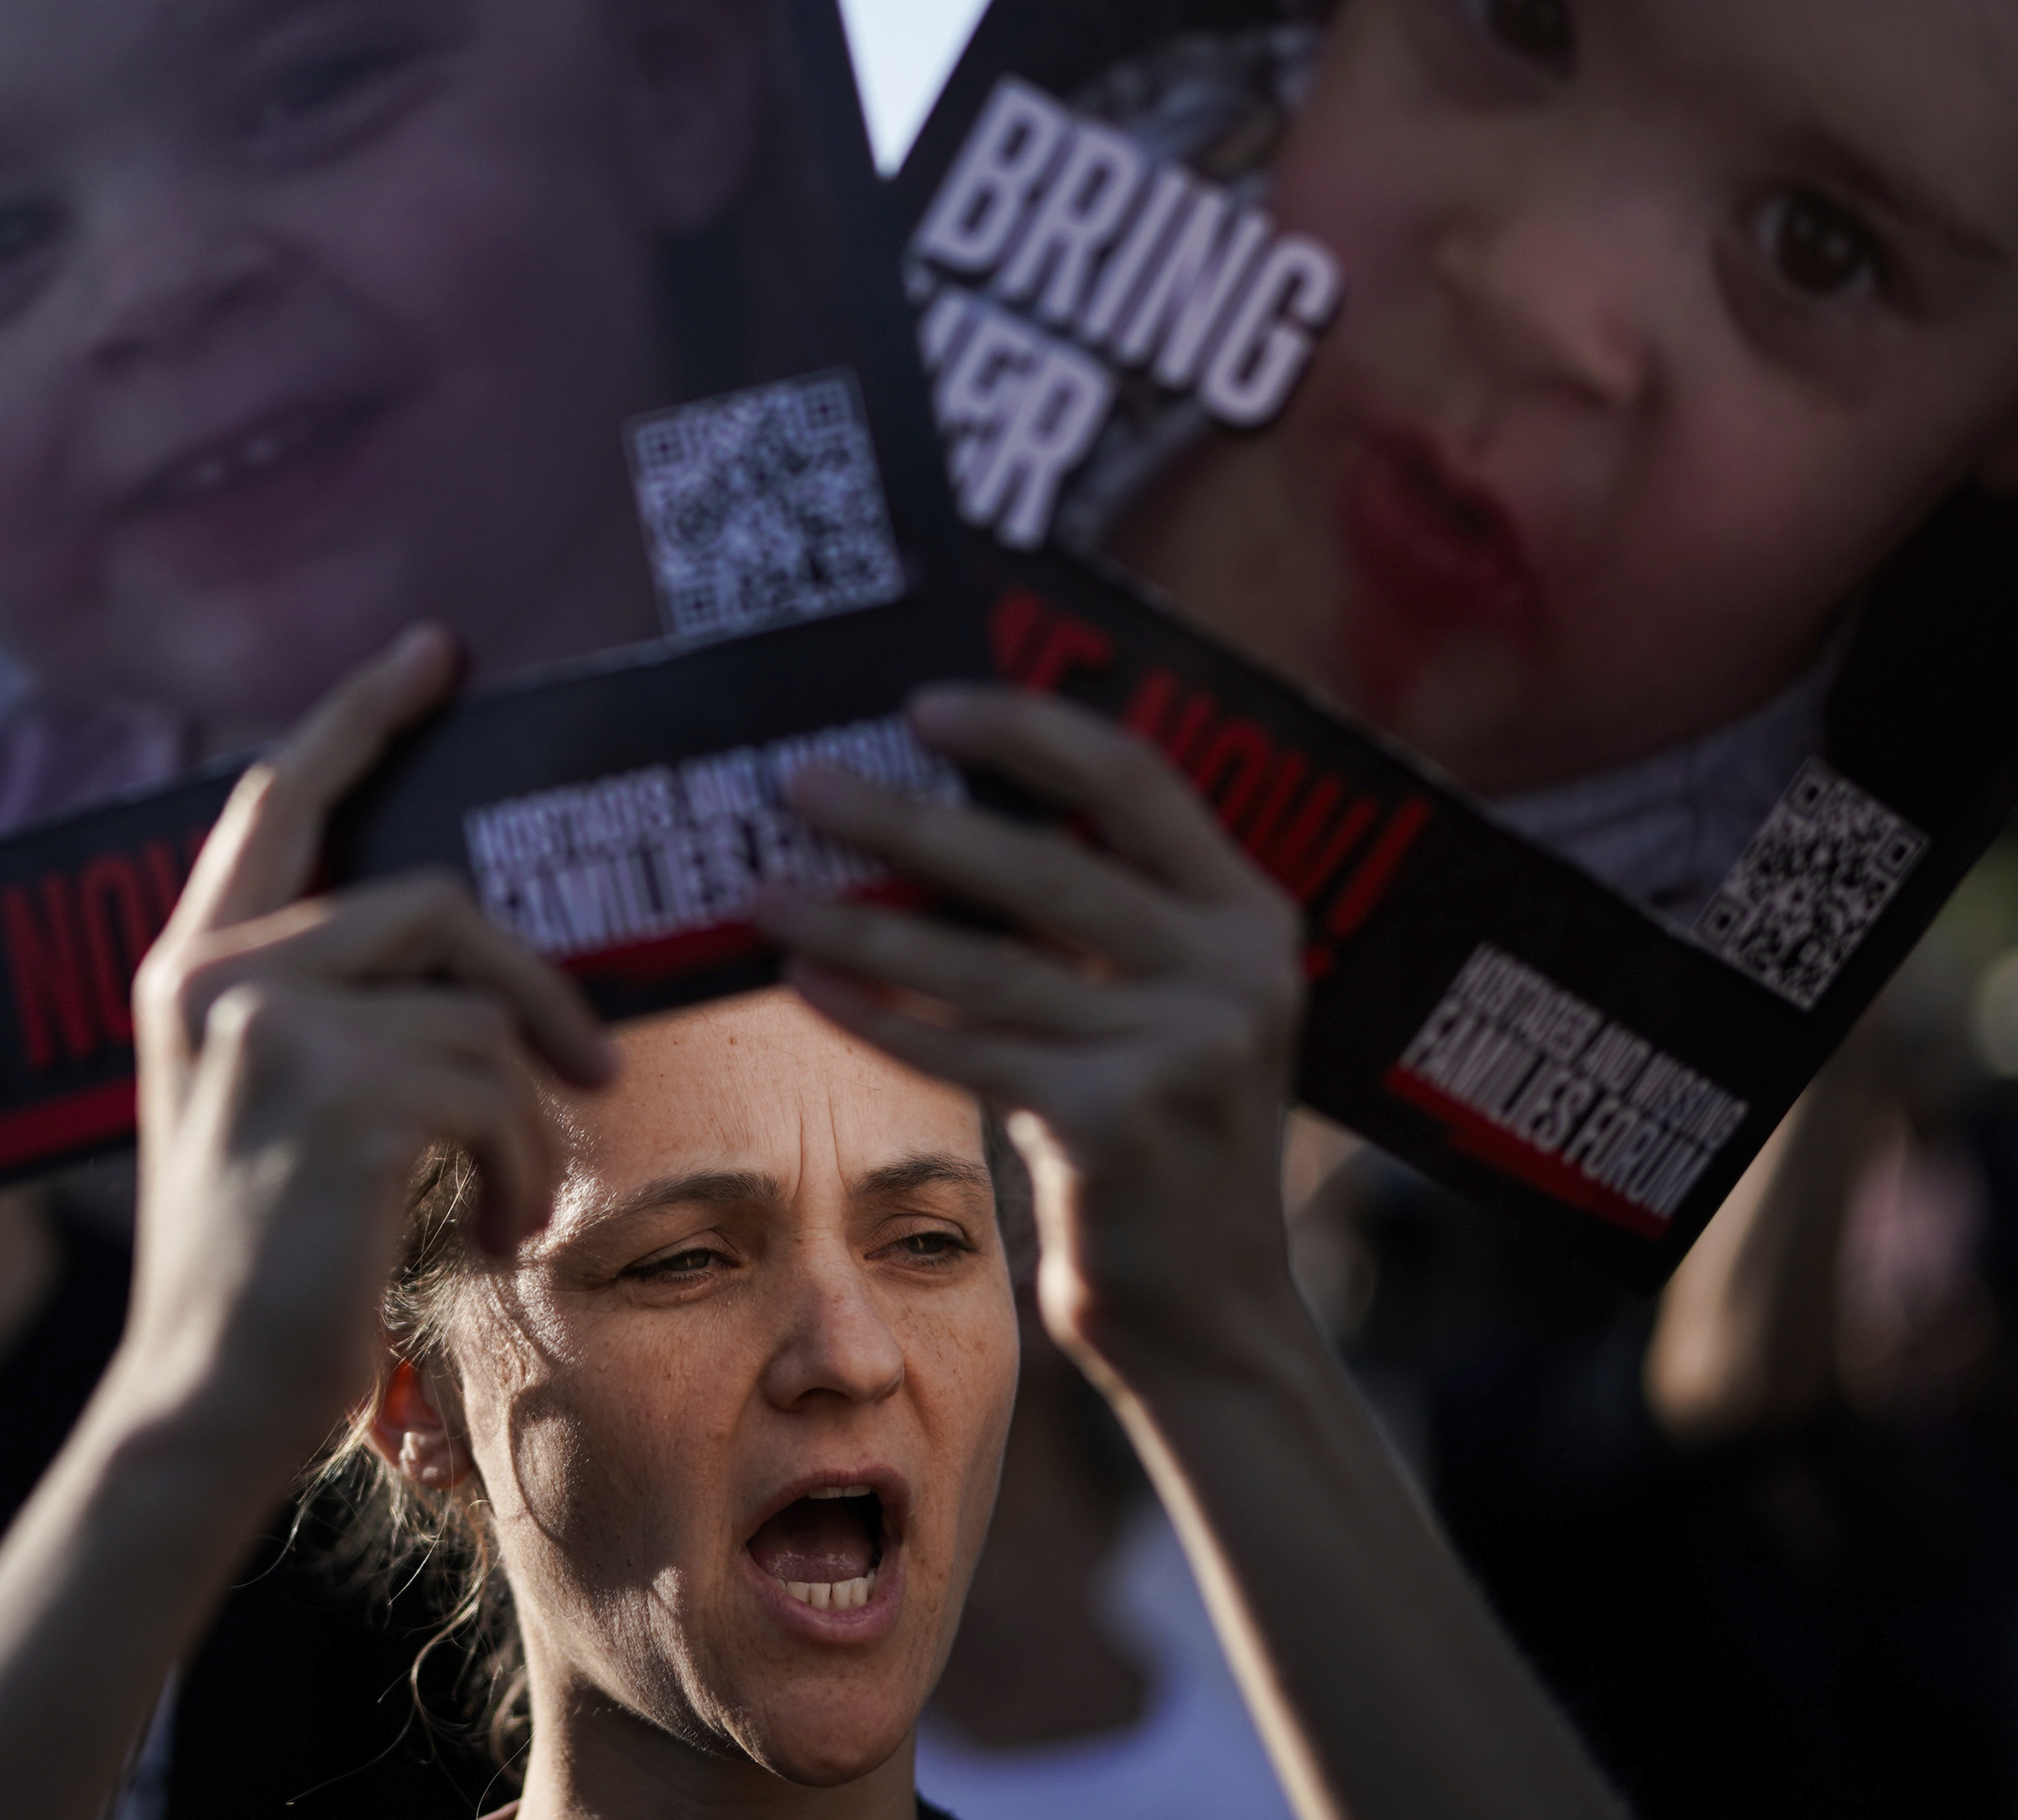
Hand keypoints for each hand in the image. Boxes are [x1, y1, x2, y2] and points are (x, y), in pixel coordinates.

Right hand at [108, 626, 616, 1478]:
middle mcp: (220, 978)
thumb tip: (473, 965)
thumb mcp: (266, 1108)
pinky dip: (521, 1167)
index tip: (433, 650)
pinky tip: (490, 1235)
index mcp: (191, 968)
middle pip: (432, 900)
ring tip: (505, 1203)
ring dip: (525, 1123)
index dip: (358, 714)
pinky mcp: (344, 1095)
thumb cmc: (261, 1268)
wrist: (206, 1399)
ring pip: (480, 1018)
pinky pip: (495, 1090)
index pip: (280, 799)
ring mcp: (274, 1028)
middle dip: (532, 986)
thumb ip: (328, 1010)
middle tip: (593, 1068)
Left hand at [753, 686, 1308, 1397]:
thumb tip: (940, 813)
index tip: (922, 706)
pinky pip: (966, 1049)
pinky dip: (877, 1011)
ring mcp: (1182, 1049)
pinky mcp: (1116, 1125)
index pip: (1136, 779)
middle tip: (801, 784)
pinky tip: (805, 978)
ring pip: (986, 963)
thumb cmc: (1158, 1137)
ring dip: (863, 921)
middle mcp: (1232, 970)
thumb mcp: (1167, 1006)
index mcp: (1250, 914)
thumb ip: (1101, 917)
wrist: (1213, 1310)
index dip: (1027, 731)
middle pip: (1044, 863)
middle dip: (908, 818)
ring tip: (767, 889)